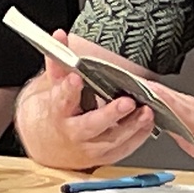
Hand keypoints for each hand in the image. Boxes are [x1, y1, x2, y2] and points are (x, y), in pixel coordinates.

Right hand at [14, 30, 154, 169]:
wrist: (46, 145)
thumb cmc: (52, 113)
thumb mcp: (50, 87)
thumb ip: (59, 62)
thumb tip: (60, 36)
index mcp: (58, 112)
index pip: (62, 99)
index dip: (69, 89)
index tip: (76, 78)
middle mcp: (72, 132)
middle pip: (90, 125)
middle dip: (109, 114)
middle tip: (126, 102)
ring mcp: (88, 147)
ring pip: (111, 139)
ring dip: (131, 126)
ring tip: (146, 111)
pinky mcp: (102, 156)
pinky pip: (123, 149)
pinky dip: (137, 136)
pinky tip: (147, 122)